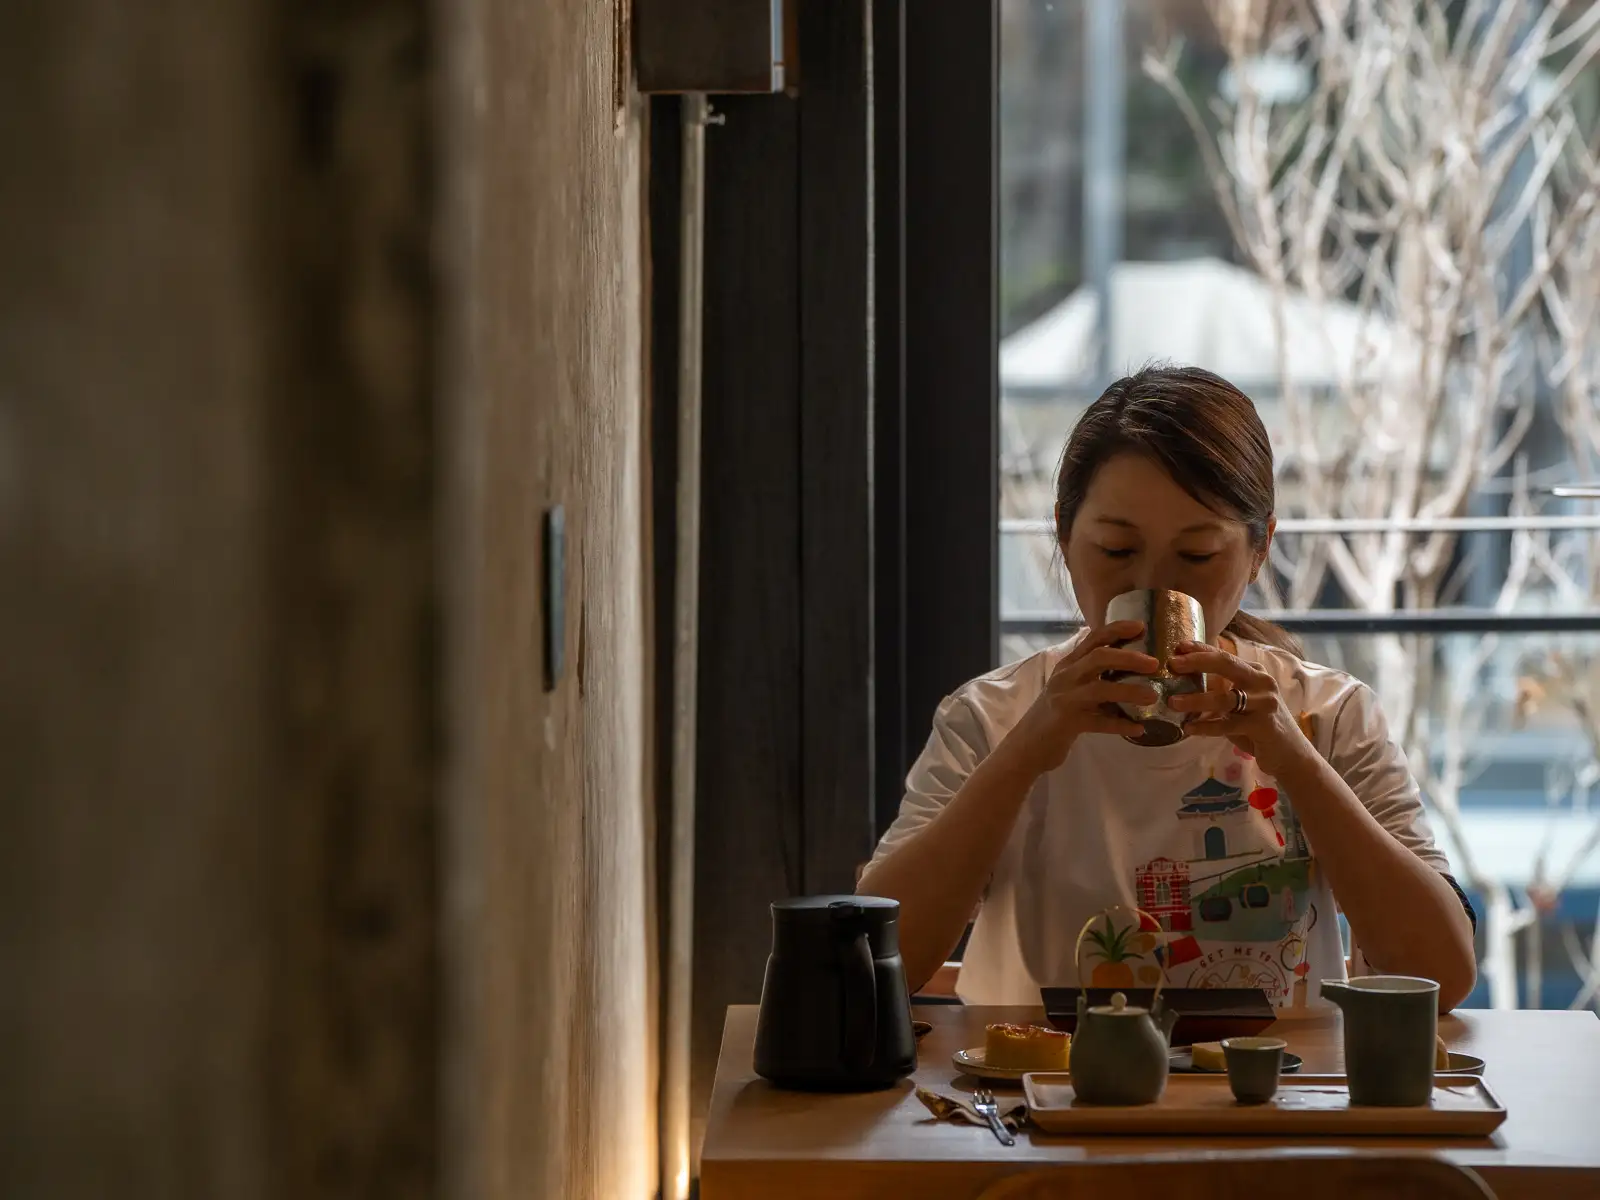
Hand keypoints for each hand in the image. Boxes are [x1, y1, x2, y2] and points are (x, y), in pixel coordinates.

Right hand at [998, 621, 1160, 779]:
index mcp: (1068, 665)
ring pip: (1101, 689)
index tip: (1141, 625)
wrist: (1028, 744)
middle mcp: (1066, 677)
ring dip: (1130, 691)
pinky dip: (1121, 725)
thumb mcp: (1069, 686)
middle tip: (1154, 663)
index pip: (1093, 638)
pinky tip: (1139, 728)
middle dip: (1129, 658)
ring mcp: (1065, 699)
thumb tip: (1130, 666)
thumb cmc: (1055, 713)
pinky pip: (1099, 723)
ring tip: (1152, 696)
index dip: (1117, 629)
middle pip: (1099, 657)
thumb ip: (1092, 675)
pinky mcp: (1067, 722)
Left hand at [1166, 641, 1309, 776]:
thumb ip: (1219, 690)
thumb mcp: (1240, 702)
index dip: (1200, 649)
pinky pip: (1228, 724)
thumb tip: (1181, 682)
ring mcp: (1265, 702)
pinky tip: (1188, 727)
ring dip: (1196, 699)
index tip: (1177, 646)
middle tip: (1171, 663)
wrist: (1289, 753)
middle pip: (1226, 664)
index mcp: (1254, 672)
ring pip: (1224, 698)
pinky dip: (1206, 726)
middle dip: (1197, 662)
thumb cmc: (1258, 725)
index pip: (1224, 655)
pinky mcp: (1264, 725)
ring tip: (1172, 702)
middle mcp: (1262, 682)